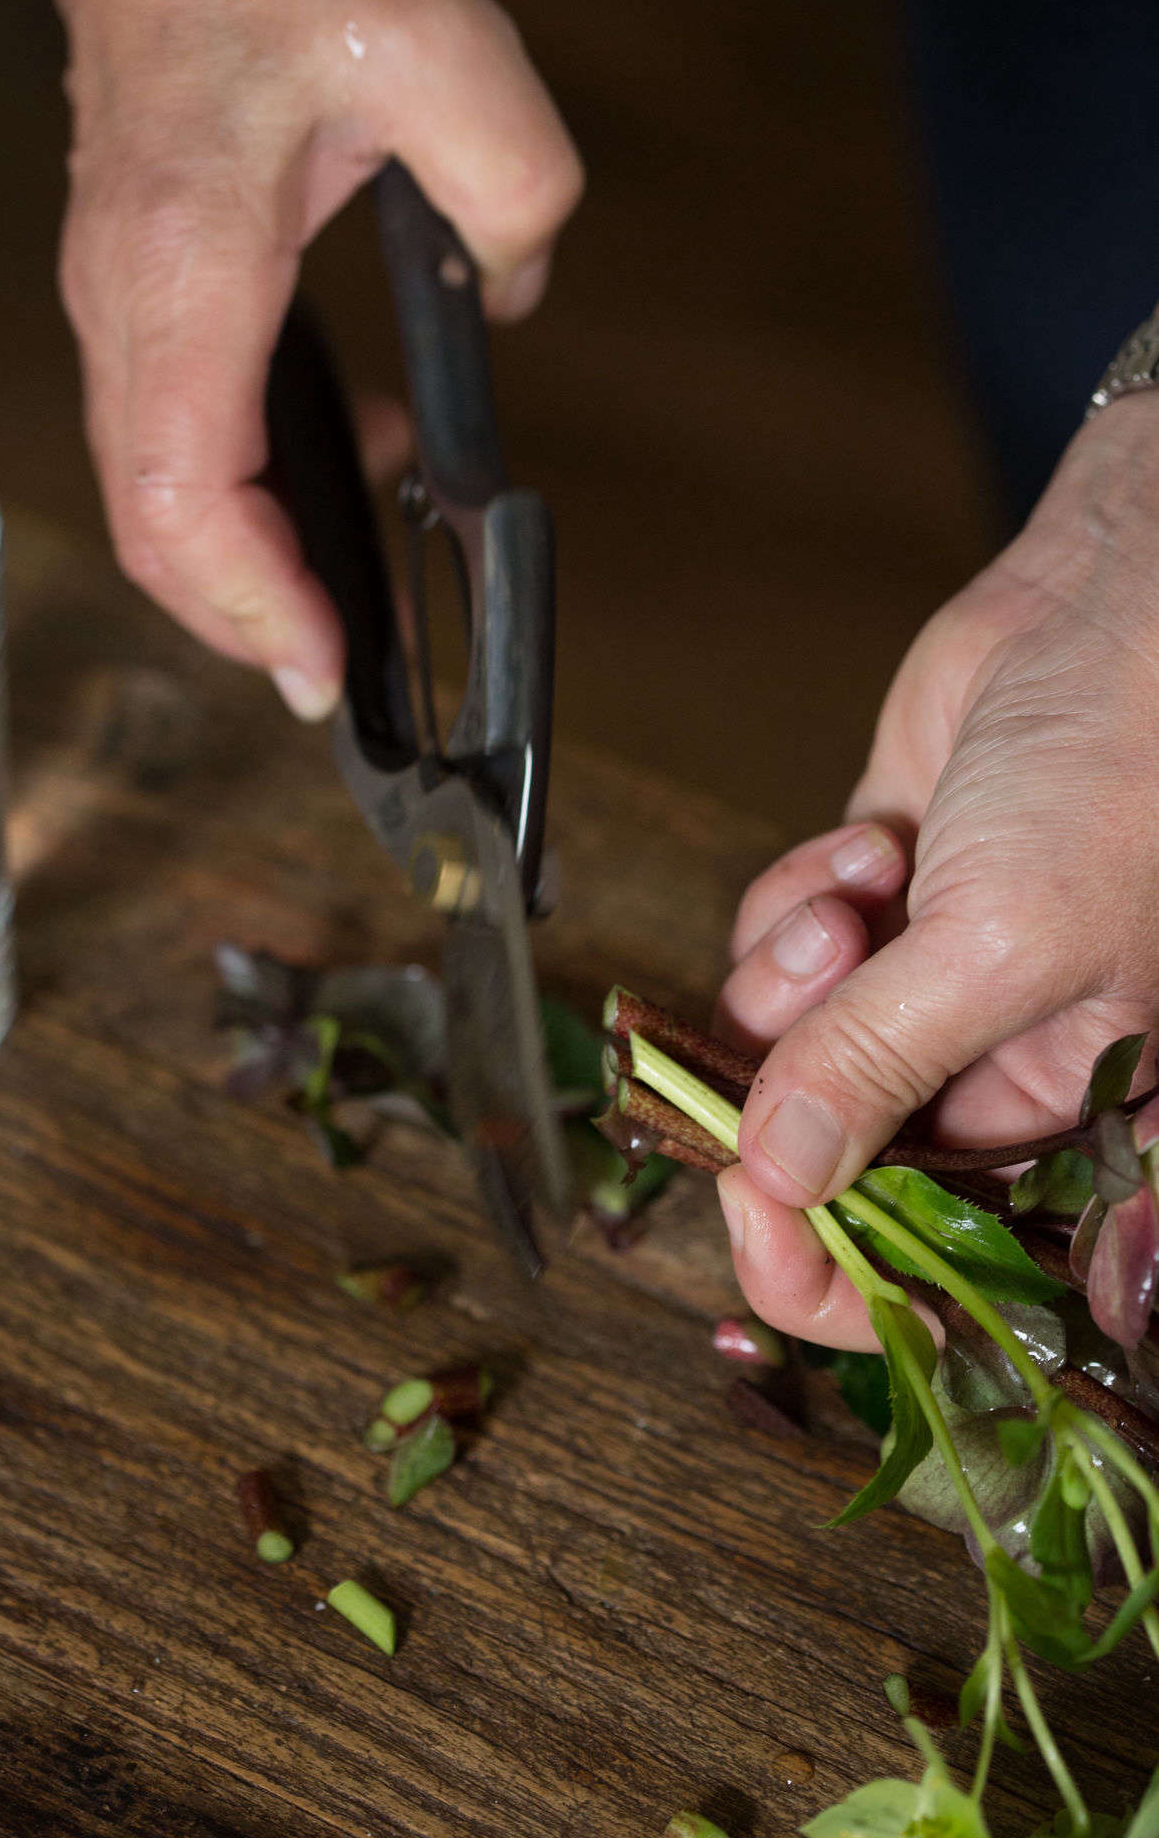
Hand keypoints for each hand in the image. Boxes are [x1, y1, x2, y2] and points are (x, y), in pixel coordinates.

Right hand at [0, 0, 581, 714]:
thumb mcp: (444, 44)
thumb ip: (515, 189)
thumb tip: (513, 293)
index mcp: (187, 271)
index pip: (183, 496)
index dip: (254, 608)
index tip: (328, 670)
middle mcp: (128, 306)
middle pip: (154, 529)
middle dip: (248, 621)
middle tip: (347, 674)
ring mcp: (118, 303)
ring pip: (156, 493)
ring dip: (250, 566)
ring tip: (355, 603)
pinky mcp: (141, 290)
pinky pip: (176, 431)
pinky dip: (251, 490)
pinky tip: (359, 458)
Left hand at [713, 394, 1158, 1348]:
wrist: (1127, 608)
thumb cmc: (1133, 774)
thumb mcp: (1011, 942)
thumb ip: (883, 1065)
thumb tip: (780, 1180)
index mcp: (1070, 1119)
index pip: (929, 1260)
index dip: (825, 1254)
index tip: (749, 1196)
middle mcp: (996, 1070)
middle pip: (830, 1148)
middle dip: (798, 1067)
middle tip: (825, 977)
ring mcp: (930, 983)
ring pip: (786, 1041)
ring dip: (794, 966)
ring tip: (863, 886)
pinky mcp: (883, 904)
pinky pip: (780, 947)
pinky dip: (796, 897)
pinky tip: (870, 839)